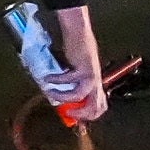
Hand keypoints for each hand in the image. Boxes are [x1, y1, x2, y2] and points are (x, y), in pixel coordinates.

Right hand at [47, 4, 107, 121]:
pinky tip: (48, 79)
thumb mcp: (78, 71)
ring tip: (51, 93)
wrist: (79, 32)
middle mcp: (96, 81)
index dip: (89, 115)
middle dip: (80, 113)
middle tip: (66, 112)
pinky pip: (68, 79)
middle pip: (95, 106)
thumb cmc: (78, 51)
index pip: (101, 106)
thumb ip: (75, 85)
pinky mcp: (83, 67)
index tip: (75, 117)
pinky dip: (56, 80)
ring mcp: (91, 74)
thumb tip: (64, 101)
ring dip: (63, 97)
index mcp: (96, 83)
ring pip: (80, 95)